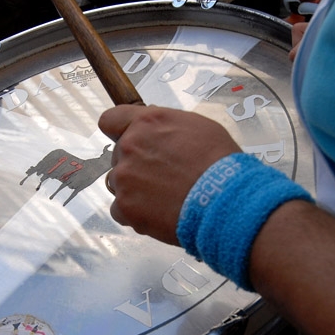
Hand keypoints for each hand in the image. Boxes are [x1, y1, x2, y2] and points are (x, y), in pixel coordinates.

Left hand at [99, 104, 239, 243]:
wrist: (223, 200)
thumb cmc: (219, 163)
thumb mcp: (198, 127)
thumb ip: (167, 126)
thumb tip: (157, 132)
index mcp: (147, 123)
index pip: (111, 120)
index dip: (118, 131)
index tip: (126, 140)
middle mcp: (130, 146)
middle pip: (119, 156)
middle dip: (136, 166)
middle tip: (163, 178)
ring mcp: (124, 177)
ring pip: (119, 184)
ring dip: (135, 191)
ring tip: (164, 199)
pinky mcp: (125, 206)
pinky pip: (120, 210)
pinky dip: (136, 214)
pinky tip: (159, 214)